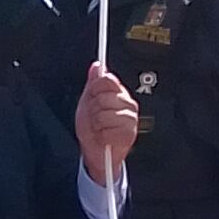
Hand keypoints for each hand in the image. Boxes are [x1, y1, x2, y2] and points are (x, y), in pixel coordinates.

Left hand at [75, 60, 139, 185]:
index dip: (94, 89)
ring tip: (99, 129)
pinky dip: (102, 136)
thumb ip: (93, 83)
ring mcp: (131, 118)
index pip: (107, 79)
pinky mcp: (130, 134)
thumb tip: (97, 66)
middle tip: (95, 118)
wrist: (95, 152)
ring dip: (96, 125)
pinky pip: (108, 130)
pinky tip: (104, 137)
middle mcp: (128, 103)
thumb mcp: (88, 102)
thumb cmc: (93, 128)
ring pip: (104, 114)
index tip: (91, 99)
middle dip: (93, 110)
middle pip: (103, 97)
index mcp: (119, 93)